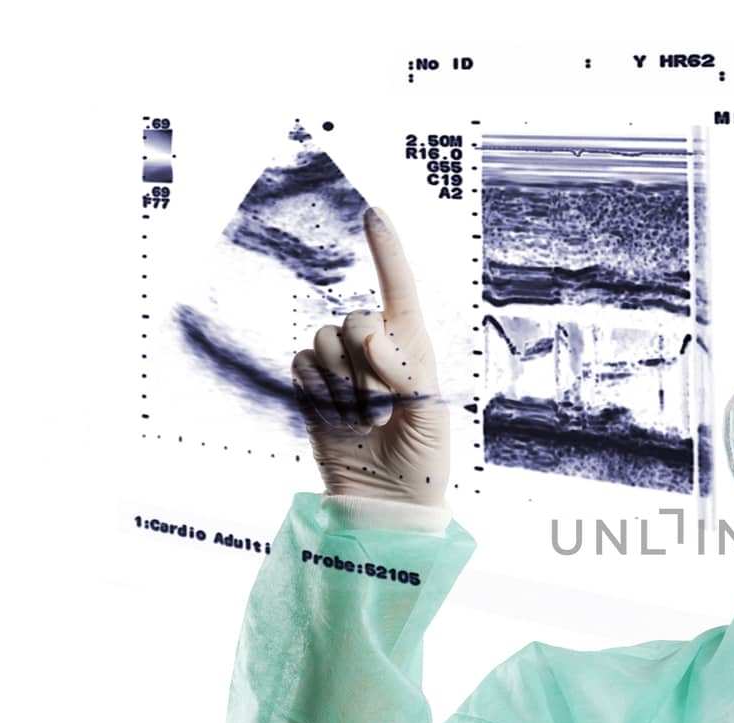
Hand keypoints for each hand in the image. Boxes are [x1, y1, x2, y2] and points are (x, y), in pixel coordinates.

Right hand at [291, 206, 450, 506]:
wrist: (390, 498)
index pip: (398, 290)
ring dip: (344, 387)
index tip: (374, 212)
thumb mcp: (431, 414)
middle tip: (385, 409)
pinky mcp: (312, 387)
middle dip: (367, 367)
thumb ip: (406, 370)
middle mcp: (374, 348)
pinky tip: (339, 422)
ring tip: (367, 421)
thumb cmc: (424, 455)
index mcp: (412, 346)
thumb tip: (372, 334)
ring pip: (323, 344)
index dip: (386, 251)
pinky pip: (301, 368)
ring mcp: (340, 367)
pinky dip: (320, 397)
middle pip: (352, 320)